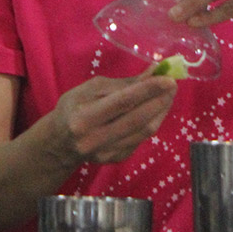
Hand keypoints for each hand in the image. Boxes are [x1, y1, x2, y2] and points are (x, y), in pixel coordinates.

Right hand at [50, 71, 176, 164]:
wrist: (59, 143)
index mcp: (84, 118)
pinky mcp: (117, 159)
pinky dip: (152, 122)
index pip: (122, 103)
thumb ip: (122, 84)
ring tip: (168, 95)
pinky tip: (155, 110)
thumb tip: (152, 72)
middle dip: (159, 100)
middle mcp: (96, 140)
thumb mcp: (90, 89)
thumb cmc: (72, 108)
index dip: (147, 90)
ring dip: (160, 111)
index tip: (168, 78)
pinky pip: (141, 138)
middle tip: (173, 85)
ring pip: (144, 132)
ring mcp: (108, 153)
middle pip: (137, 120)